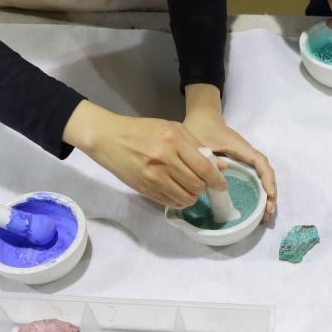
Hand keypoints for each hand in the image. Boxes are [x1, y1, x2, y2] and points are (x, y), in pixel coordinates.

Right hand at [62, 100, 225, 208]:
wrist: (109, 139)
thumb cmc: (143, 131)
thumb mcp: (172, 129)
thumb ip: (197, 147)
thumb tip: (221, 167)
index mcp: (173, 140)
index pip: (204, 167)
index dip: (217, 180)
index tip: (222, 185)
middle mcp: (165, 160)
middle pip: (197, 185)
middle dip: (203, 187)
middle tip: (200, 182)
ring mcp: (154, 177)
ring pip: (186, 198)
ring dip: (192, 195)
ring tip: (188, 187)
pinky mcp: (145, 190)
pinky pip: (171, 203)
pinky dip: (179, 200)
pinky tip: (177, 192)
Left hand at [184, 84, 276, 220]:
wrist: (203, 116)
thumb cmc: (201, 127)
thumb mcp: (199, 142)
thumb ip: (206, 159)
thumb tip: (217, 180)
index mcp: (241, 147)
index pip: (260, 163)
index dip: (266, 179)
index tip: (269, 195)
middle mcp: (247, 154)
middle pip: (266, 174)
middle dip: (270, 194)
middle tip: (267, 214)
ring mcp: (246, 160)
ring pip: (262, 178)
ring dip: (266, 196)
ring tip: (264, 215)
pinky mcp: (241, 164)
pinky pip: (255, 178)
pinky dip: (258, 192)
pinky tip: (256, 207)